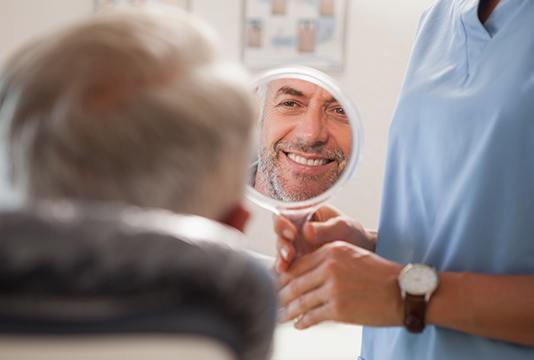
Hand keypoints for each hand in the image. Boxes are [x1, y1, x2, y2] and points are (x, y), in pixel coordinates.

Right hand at [274, 205, 375, 272]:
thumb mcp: (343, 227)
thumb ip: (325, 228)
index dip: (283, 222)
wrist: (362, 255)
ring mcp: (296, 246)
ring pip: (281, 250)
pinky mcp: (298, 262)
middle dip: (282, 243)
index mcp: (305, 213)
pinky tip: (286, 275)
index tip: (292, 232)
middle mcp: (297, 229)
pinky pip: (287, 265)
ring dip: (281, 258)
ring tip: (285, 266)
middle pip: (279, 233)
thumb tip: (307, 230)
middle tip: (289, 253)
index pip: (286, 213)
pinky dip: (285, 270)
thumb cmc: (353, 234)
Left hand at [278, 241, 401, 328]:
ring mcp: (333, 288)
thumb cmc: (380, 275)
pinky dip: (303, 321)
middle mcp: (329, 266)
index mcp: (332, 250)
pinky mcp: (338, 309)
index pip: (299, 264)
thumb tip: (305, 275)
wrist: (404, 292)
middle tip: (272, 301)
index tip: (276, 283)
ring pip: (301, 300)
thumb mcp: (352, 256)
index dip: (284, 276)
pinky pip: (313, 316)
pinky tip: (298, 324)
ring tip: (280, 315)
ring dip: (288, 310)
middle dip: (281, 294)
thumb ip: (328, 261)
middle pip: (295, 282)